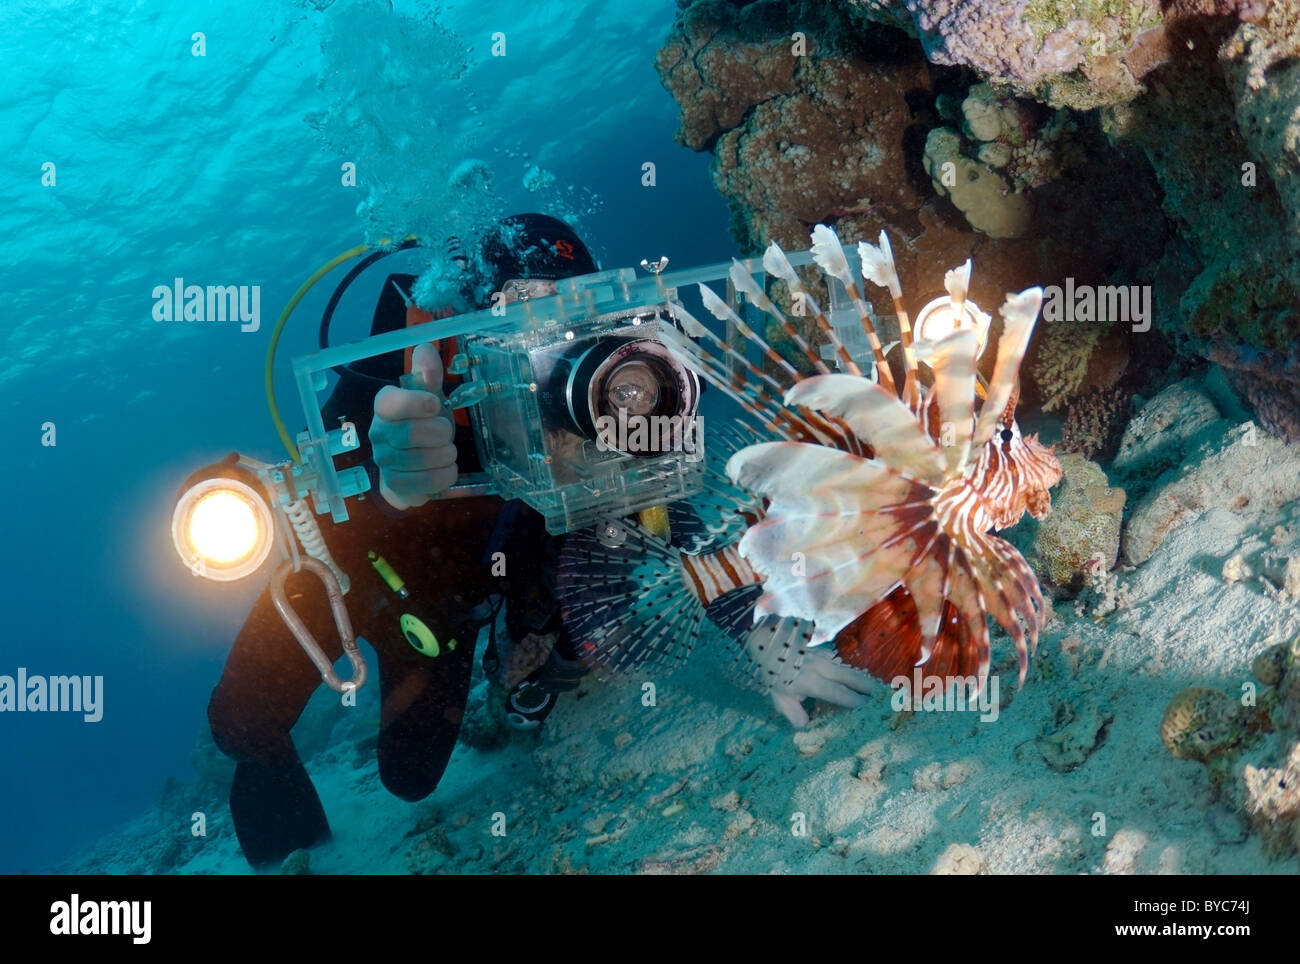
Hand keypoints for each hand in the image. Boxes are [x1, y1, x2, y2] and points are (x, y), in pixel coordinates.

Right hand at [369, 343, 456, 509]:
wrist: (413, 466)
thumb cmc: (423, 425)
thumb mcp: (429, 398)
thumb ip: (428, 375)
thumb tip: (424, 348)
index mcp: (385, 407)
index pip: (389, 403)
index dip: (414, 403)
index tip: (436, 405)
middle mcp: (379, 433)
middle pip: (409, 434)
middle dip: (440, 433)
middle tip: (447, 433)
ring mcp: (385, 461)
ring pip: (421, 460)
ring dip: (446, 455)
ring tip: (447, 451)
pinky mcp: (395, 484)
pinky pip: (426, 482)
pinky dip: (445, 475)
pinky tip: (445, 468)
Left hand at [745, 621, 872, 727]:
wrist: (764, 645)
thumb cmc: (771, 675)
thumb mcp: (779, 698)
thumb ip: (793, 712)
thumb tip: (805, 726)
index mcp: (810, 681)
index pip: (837, 692)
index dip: (852, 699)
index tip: (866, 705)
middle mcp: (819, 668)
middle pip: (847, 677)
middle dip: (864, 685)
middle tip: (879, 694)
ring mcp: (819, 657)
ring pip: (844, 667)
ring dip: (858, 676)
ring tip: (872, 684)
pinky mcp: (818, 651)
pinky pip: (837, 661)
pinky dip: (847, 668)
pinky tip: (853, 673)